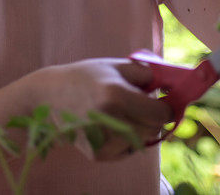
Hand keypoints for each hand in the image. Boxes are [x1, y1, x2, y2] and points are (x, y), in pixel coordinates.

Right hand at [37, 58, 172, 160]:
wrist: (48, 95)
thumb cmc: (85, 76)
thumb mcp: (115, 66)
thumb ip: (146, 74)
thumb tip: (172, 87)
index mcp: (116, 94)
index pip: (160, 113)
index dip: (166, 108)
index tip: (163, 103)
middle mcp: (109, 119)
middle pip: (153, 129)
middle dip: (152, 117)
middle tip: (140, 106)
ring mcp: (102, 139)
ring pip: (141, 141)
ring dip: (138, 128)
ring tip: (120, 113)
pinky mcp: (97, 154)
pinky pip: (127, 150)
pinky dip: (125, 140)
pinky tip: (109, 125)